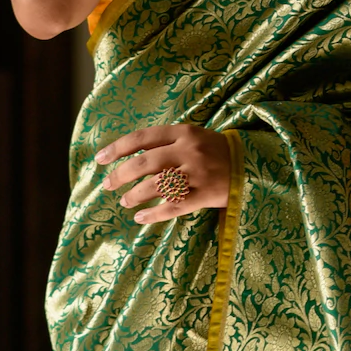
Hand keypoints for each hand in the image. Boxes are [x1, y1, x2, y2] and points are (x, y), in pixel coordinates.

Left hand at [97, 123, 230, 223]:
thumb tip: (129, 154)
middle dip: (121, 175)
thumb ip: (167, 142)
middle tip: (108, 185)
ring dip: (134, 195)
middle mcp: (189, 150)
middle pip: (145, 162)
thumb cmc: (215, 151)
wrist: (250, 166)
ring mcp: (196, 173)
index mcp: (185, 132)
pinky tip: (140, 218)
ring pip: (156, 185)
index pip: (144, 137)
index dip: (118, 148)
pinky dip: (153, 214)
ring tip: (125, 202)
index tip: (100, 159)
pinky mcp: (203, 194)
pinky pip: (172, 207)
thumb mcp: (194, 137)